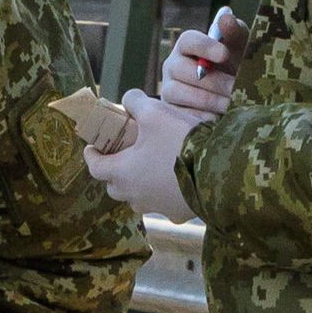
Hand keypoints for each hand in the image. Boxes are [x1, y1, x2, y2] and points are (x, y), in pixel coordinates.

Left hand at [82, 91, 202, 224]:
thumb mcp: (155, 112)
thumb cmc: (180, 140)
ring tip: (148, 170)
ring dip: (138, 186)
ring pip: (139, 199)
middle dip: (114, 173)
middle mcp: (135, 195)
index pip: (96, 167)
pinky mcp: (178, 213)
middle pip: (115, 187)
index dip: (92, 156)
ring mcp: (157, 207)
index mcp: (123, 173)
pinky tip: (175, 185)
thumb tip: (128, 99)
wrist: (219, 168)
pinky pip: (165, 206)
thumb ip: (135, 103)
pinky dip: (165, 196)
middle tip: (121, 157)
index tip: (92, 148)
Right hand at [159, 6, 246, 120]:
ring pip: (182, 93)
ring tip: (232, 105)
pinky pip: (182, 114)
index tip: (225, 54)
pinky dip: (202, 117)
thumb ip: (234, 31)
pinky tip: (220, 118)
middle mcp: (172, 65)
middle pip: (183, 69)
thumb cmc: (235, 65)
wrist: (234, 96)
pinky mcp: (172, 112)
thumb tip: (225, 16)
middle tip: (236, 88)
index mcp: (187, 46)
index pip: (188, 40)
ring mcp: (169, 89)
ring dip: (210, 100)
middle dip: (213, 80)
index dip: (205, 46)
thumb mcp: (240, 48)